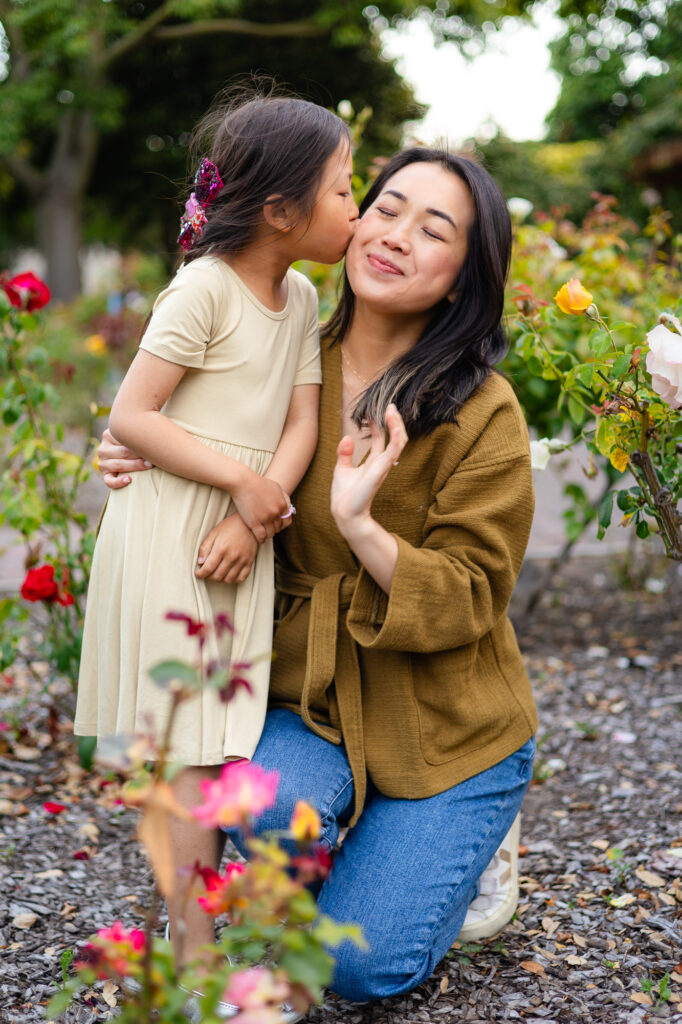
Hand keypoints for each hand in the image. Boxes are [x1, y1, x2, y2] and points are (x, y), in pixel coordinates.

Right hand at [97, 427, 152, 489]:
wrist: (125, 457)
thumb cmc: (134, 443)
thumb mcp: (131, 434)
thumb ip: (137, 429)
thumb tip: (154, 423)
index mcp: (108, 435)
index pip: (124, 439)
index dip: (139, 442)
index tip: (152, 443)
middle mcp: (103, 449)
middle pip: (123, 452)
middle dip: (139, 454)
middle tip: (154, 456)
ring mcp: (102, 463)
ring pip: (118, 465)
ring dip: (135, 466)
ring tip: (149, 465)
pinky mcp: (104, 476)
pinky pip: (109, 481)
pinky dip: (119, 482)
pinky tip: (129, 480)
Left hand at [195, 513, 257, 582]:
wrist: (249, 523)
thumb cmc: (230, 527)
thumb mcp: (213, 533)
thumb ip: (205, 548)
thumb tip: (200, 562)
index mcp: (221, 548)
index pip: (208, 568)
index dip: (201, 574)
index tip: (198, 574)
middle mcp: (232, 556)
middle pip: (217, 576)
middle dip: (209, 577)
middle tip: (206, 574)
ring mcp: (242, 560)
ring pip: (228, 579)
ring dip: (220, 580)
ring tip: (216, 574)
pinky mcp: (249, 562)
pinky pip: (241, 578)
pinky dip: (233, 580)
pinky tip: (228, 575)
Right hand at [231, 469, 291, 543]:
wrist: (243, 482)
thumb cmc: (259, 483)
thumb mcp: (276, 487)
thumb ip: (284, 498)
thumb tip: (289, 508)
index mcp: (282, 504)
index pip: (287, 521)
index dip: (282, 524)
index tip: (277, 525)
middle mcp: (276, 512)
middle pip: (278, 528)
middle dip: (274, 529)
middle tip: (268, 529)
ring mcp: (265, 518)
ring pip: (271, 533)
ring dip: (268, 535)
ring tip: (264, 534)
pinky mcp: (254, 522)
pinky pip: (261, 536)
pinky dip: (261, 539)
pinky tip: (259, 539)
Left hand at [331, 404, 407, 536]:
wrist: (344, 513)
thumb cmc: (344, 496)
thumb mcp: (342, 469)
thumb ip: (345, 453)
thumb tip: (347, 437)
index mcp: (373, 463)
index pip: (380, 439)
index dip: (378, 424)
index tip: (373, 410)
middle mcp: (381, 463)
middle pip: (394, 438)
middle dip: (393, 421)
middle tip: (389, 406)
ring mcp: (383, 466)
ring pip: (399, 441)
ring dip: (397, 425)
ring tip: (392, 410)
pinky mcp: (382, 469)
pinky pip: (394, 450)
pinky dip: (396, 436)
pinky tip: (394, 424)